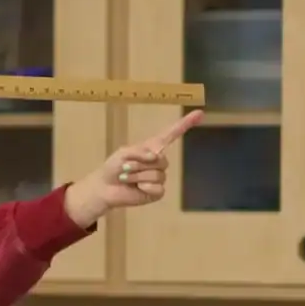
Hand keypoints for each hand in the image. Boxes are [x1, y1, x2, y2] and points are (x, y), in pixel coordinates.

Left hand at [63, 110, 203, 227]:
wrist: (105, 188)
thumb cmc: (113, 167)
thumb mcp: (124, 153)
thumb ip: (139, 152)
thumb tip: (155, 157)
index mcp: (152, 148)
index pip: (172, 134)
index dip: (185, 124)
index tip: (199, 113)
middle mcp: (158, 161)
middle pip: (161, 160)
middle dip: (139, 164)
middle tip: (124, 167)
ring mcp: (159, 177)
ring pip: (157, 175)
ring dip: (137, 176)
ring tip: (125, 177)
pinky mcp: (157, 192)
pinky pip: (157, 188)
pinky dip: (143, 187)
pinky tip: (136, 188)